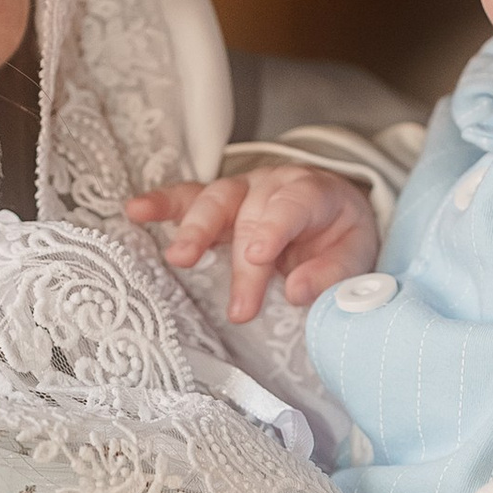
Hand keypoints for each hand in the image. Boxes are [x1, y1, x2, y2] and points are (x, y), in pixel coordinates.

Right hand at [127, 163, 379, 322]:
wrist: (333, 211)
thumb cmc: (340, 234)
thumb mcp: (357, 252)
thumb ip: (332, 273)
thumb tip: (297, 293)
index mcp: (312, 191)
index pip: (292, 205)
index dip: (274, 229)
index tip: (259, 258)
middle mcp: (272, 184)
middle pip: (250, 215)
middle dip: (242, 262)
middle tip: (239, 308)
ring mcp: (241, 189)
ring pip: (214, 201)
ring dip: (195, 230)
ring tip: (179, 258)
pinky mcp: (217, 202)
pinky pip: (186, 198)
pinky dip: (161, 204)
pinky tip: (136, 211)